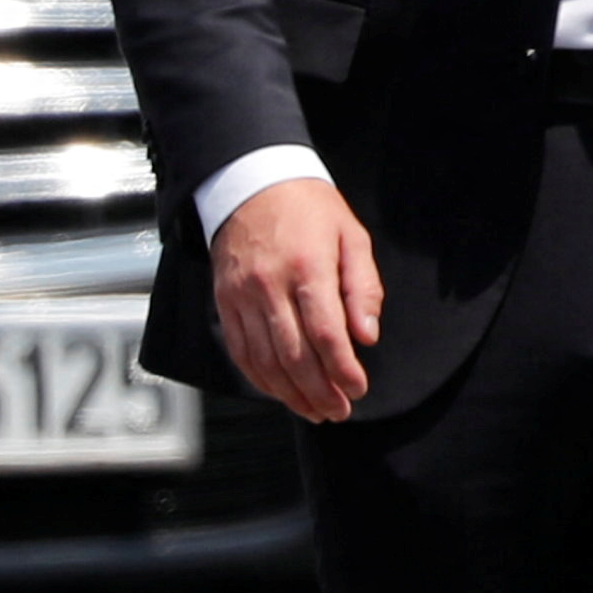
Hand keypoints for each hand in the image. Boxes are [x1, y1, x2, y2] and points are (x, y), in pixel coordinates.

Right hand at [212, 174, 383, 425]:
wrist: (251, 182)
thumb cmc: (309, 209)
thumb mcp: (352, 237)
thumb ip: (363, 288)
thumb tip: (367, 337)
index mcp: (308, 269)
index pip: (326, 334)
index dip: (342, 369)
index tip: (358, 388)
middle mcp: (270, 286)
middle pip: (294, 355)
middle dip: (319, 391)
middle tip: (339, 411)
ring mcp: (242, 296)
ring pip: (264, 360)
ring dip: (290, 393)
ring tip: (314, 410)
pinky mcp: (224, 301)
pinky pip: (240, 350)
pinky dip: (260, 378)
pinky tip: (280, 392)